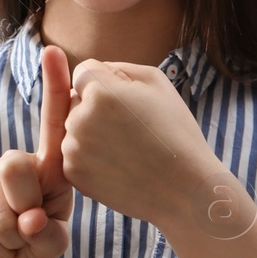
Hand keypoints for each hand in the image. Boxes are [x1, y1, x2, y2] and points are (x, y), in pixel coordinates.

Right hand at [0, 44, 72, 257]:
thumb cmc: (33, 243)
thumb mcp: (51, 245)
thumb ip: (50, 235)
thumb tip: (30, 219)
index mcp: (49, 168)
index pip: (53, 123)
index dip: (54, 87)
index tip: (54, 51)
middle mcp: (17, 162)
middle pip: (15, 167)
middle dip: (23, 209)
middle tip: (29, 229)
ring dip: (9, 237)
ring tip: (13, 243)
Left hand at [62, 58, 222, 228]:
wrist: (184, 189)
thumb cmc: (175, 131)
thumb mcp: (156, 83)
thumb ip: (117, 67)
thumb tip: (93, 70)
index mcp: (100, 93)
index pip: (83, 72)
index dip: (106, 82)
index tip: (128, 101)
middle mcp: (79, 119)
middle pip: (75, 100)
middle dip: (95, 106)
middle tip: (130, 127)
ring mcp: (73, 149)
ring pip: (73, 127)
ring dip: (91, 131)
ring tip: (126, 147)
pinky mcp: (72, 173)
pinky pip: (73, 152)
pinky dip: (89, 156)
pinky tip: (118, 163)